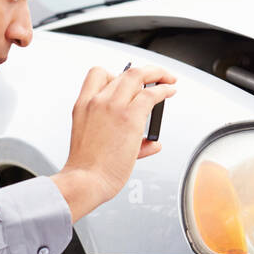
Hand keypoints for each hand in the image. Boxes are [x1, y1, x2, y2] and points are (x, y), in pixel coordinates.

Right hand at [54, 64, 177, 218]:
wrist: (85, 181)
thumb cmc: (88, 169)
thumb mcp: (95, 144)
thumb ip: (123, 138)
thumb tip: (152, 143)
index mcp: (83, 105)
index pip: (98, 74)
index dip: (116, 75)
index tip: (127, 84)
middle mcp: (97, 101)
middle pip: (124, 73)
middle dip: (144, 72)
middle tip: (156, 77)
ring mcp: (113, 106)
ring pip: (139, 76)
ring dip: (158, 74)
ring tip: (168, 80)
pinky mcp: (130, 117)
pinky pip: (152, 93)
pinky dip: (164, 89)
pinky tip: (170, 91)